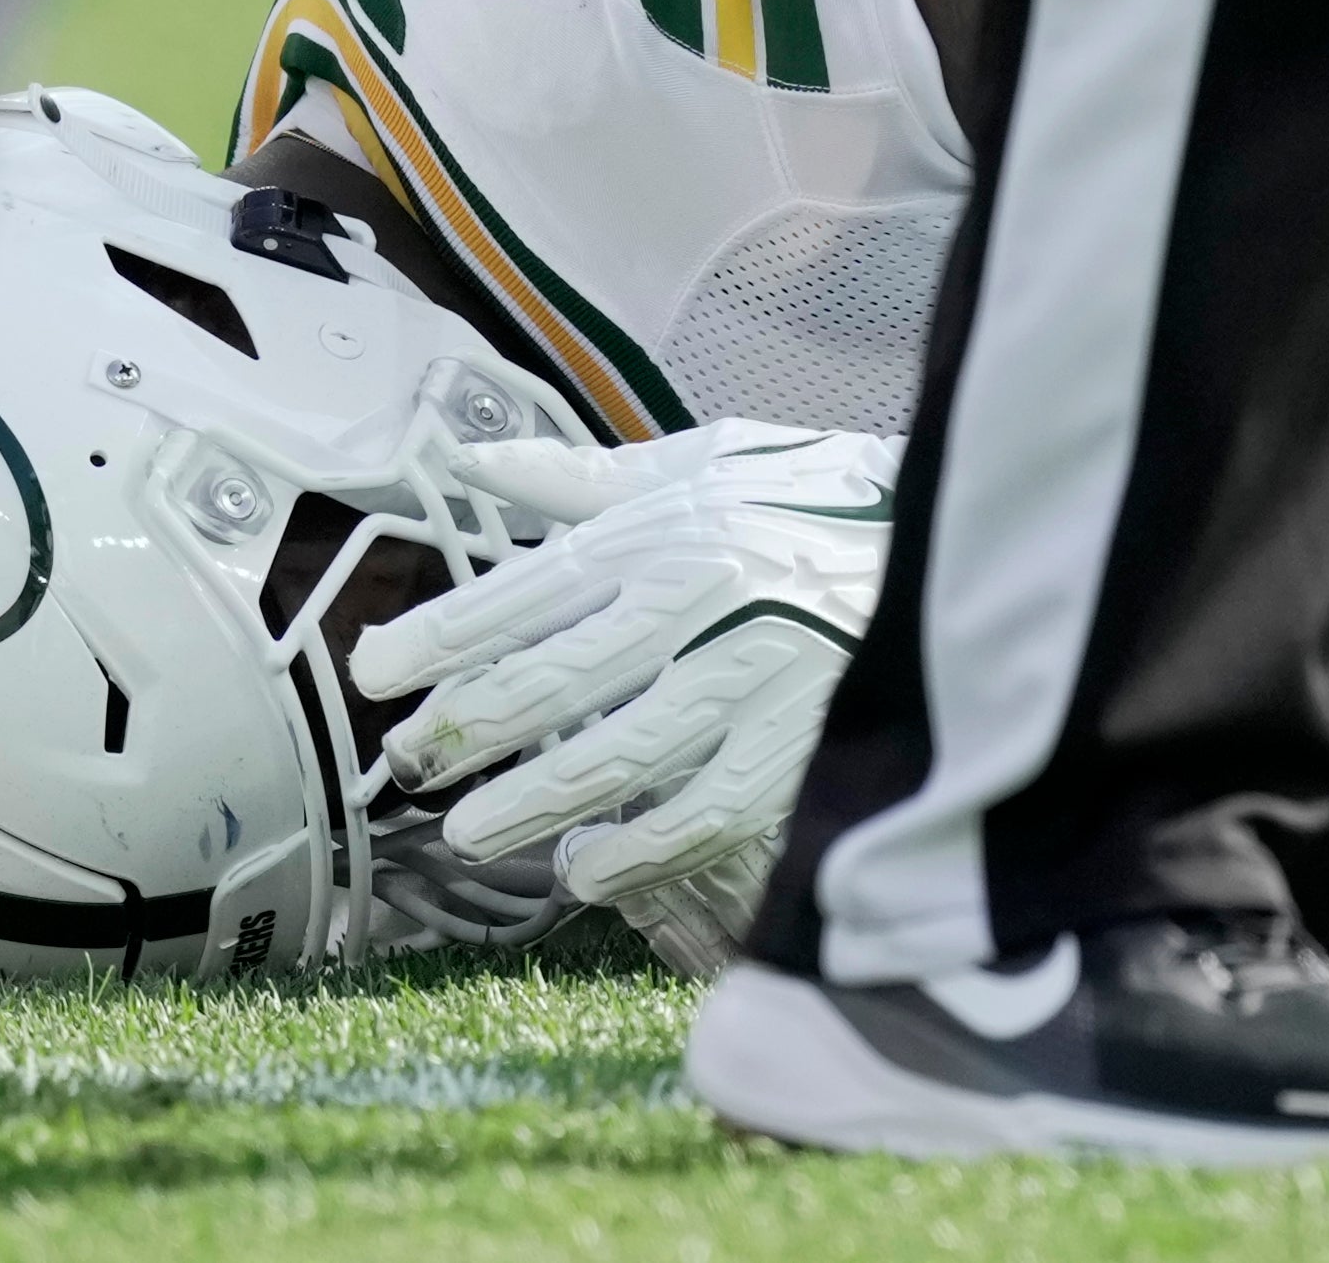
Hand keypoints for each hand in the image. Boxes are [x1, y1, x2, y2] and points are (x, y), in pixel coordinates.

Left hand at [346, 418, 893, 975]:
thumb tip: (478, 460)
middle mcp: (700, 602)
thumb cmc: (814, 501)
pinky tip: (586, 868)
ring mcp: (751, 679)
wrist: (955, 543)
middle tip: (405, 766)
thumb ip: (585, 477)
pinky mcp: (799, 743)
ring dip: (528, 802)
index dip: (438, 639)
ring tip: (467, 831)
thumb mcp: (704, 464)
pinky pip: (700, 813)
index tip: (373, 674)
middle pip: (552, 681)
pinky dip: (636, 848)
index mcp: (666, 532)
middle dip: (463, 730)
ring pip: (615, 757)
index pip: (523, 594)